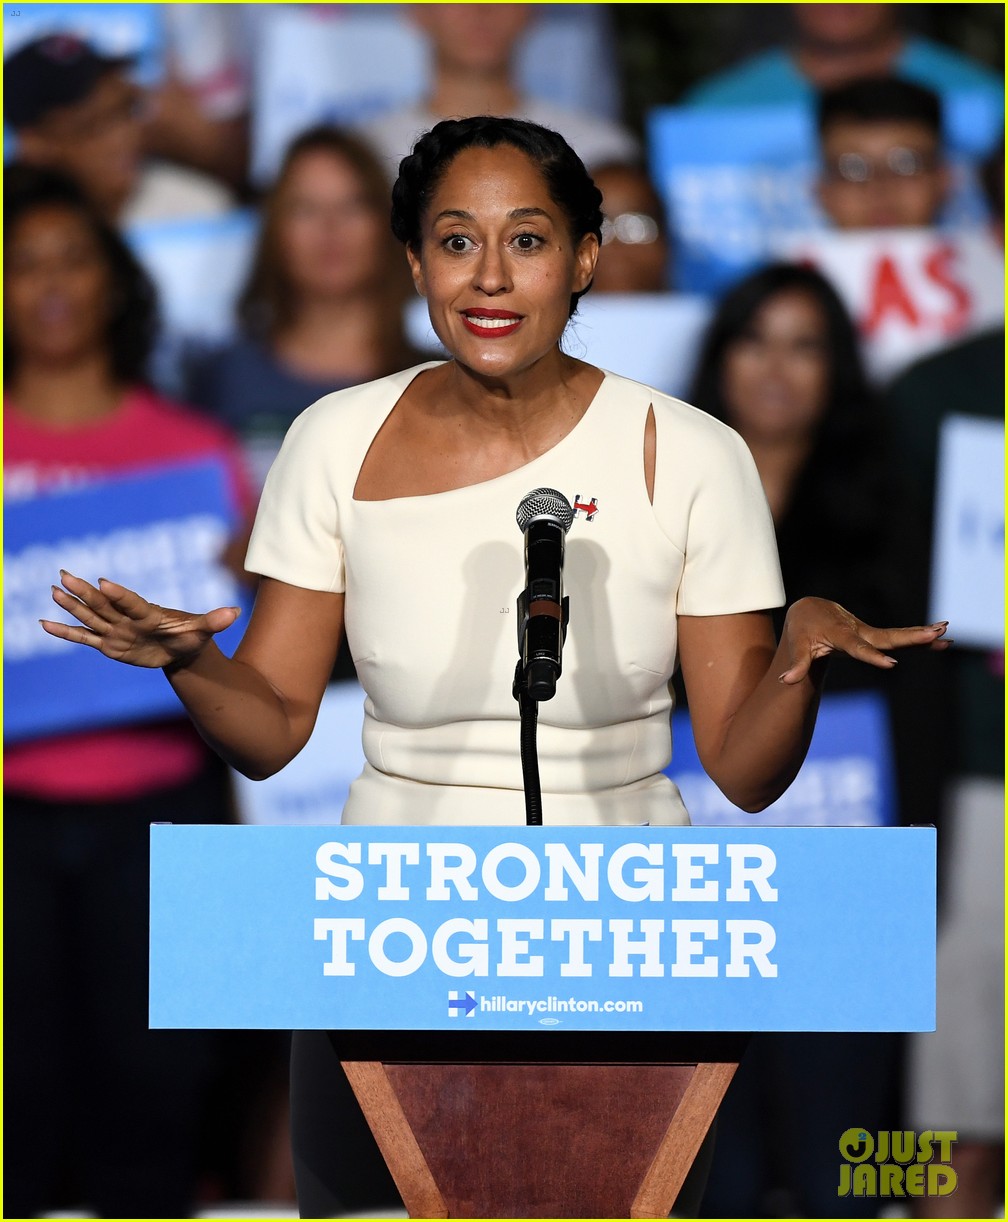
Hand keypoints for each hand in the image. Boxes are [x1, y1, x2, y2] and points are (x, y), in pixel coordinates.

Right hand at [40, 571, 240, 670]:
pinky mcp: (110, 644)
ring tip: (54, 590)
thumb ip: (216, 620)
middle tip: (64, 574)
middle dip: (84, 591)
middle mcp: (128, 619)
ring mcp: (117, 630)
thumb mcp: (204, 631)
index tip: (104, 582)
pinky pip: (84, 638)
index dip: (119, 594)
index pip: (132, 602)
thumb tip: (236, 612)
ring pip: (91, 617)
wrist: (183, 649)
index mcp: (148, 614)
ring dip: (72, 605)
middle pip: (103, 604)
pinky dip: (66, 632)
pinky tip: (44, 623)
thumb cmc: (193, 637)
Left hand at [778, 597, 950, 684]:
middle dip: (911, 637)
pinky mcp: (873, 636)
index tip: (891, 664)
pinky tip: (942, 642)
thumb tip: (785, 681)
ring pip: (897, 635)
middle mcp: (858, 632)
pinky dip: (918, 640)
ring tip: (946, 635)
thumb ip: (796, 663)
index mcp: (841, 635)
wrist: (811, 610)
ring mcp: (868, 633)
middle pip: (887, 637)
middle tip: (936, 634)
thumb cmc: (803, 628)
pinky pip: (898, 638)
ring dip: (921, 636)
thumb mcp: (797, 645)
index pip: (858, 648)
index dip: (873, 656)